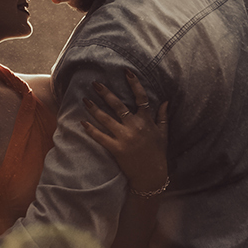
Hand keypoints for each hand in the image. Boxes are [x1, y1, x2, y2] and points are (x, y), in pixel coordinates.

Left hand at [82, 70, 168, 194]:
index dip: (134, 84)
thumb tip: (165, 101)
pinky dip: (91, 129)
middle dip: (105, 93)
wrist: (151, 176)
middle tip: (95, 83)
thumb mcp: (163, 133)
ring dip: (94, 108)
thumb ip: (163, 116)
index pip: (141, 98)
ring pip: (106, 119)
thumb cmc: (157, 153)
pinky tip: (82, 122)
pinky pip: (101, 137)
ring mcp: (124, 137)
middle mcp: (135, 126)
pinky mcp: (116, 149)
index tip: (127, 72)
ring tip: (85, 99)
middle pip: (118, 105)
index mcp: (146, 120)